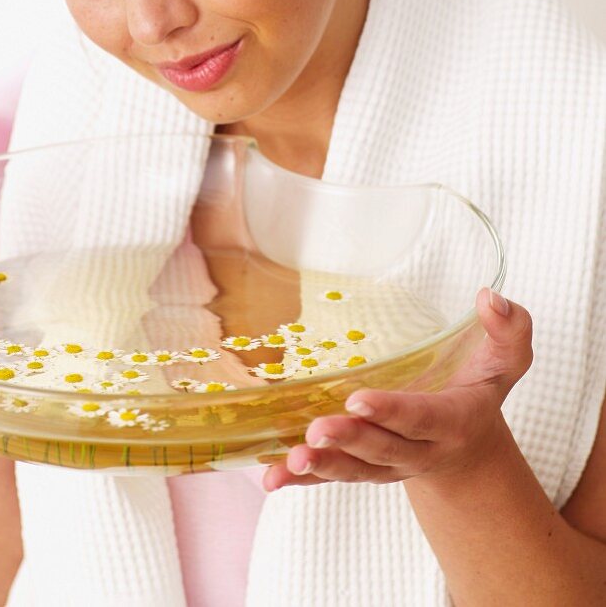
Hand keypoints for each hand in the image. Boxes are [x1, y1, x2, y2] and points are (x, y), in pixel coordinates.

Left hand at [262, 287, 532, 491]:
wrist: (468, 448)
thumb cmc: (479, 390)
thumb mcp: (504, 360)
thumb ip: (508, 330)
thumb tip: (491, 297)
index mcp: (452, 421)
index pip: (420, 418)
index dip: (391, 411)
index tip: (358, 399)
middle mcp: (418, 452)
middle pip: (381, 449)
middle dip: (349, 440)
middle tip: (316, 429)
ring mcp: (387, 466)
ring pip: (354, 470)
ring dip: (321, 467)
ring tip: (290, 461)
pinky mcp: (361, 469)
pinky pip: (330, 477)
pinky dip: (299, 481)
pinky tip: (270, 478)